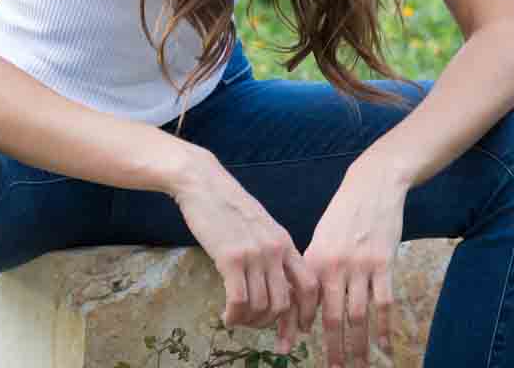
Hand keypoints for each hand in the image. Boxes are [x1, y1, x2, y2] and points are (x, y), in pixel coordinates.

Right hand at [171, 152, 320, 354]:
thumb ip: (272, 251)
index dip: (306, 312)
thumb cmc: (229, 205)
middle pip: (284, 303)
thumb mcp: (262, 226)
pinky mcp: (230, 258)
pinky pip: (239, 301)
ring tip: (237, 319)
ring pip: (261, 306)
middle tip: (255, 325)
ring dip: (249, 321)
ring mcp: (254, 254)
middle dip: (270, 323)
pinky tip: (226, 317)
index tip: (299, 330)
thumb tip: (275, 284)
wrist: (205, 183)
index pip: (309, 285)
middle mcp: (275, 250)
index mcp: (285, 243)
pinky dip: (234, 316)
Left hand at [301, 161, 407, 367]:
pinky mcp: (385, 264)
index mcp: (315, 260)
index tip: (297, 349)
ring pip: (359, 316)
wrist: (371, 186)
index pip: (305, 303)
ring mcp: (361, 266)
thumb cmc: (343, 215)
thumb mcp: (321, 238)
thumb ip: (315, 271)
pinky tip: (386, 345)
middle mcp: (335, 266)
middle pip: (333, 318)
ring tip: (359, 366)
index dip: (301, 329)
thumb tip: (309, 307)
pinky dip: (385, 327)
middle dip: (333, 348)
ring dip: (359, 346)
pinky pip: (384, 303)